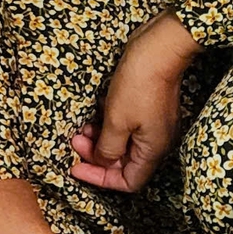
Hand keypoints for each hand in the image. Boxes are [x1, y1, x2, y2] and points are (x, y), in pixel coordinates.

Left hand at [73, 10, 201, 192]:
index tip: (76, 166)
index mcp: (152, 150)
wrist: (158, 51)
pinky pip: (127, 129)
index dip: (100, 178)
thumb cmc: (139, 86)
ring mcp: (153, 126)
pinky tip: (94, 118)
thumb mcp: (116, 121)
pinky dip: (108, 128)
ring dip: (100, 141)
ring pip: (123, 146)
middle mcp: (156, 142)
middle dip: (96, 157)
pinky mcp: (148, 111)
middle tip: (75, 142)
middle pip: (124, 164)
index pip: (128, 182)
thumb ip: (107, 149)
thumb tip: (103, 161)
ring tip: (80, 129)